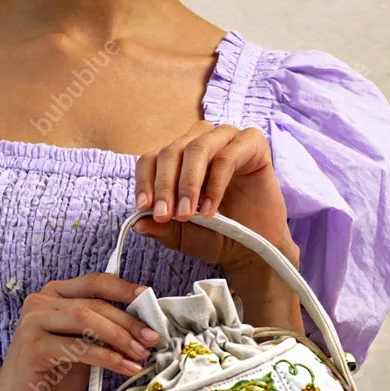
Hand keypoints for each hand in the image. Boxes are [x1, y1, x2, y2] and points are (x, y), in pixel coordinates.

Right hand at [0, 273, 161, 390]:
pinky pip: (79, 347)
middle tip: (152, 339)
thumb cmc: (51, 375)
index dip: (123, 288)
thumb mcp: (82, 347)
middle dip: (129, 321)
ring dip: (119, 337)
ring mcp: (33, 321)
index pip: (94, 282)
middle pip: (94, 303)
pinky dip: (107, 358)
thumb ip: (103, 333)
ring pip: (87, 319)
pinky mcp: (33, 346)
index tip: (148, 299)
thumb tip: (143, 328)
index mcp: (54, 294)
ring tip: (140, 354)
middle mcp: (40, 301)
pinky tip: (125, 368)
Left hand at [132, 121, 298, 275]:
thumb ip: (160, 227)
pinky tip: (209, 210)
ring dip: (187, 183)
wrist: (252, 250)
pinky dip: (214, 184)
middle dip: (164, 186)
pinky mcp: (253, 145)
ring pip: (196, 148)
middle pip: (171, 151)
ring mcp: (226, 140)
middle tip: (165, 216)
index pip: (152, 159)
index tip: (144, 207)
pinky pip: (227, 156)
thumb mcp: (180, 235)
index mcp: (178, 160)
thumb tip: (136, 222)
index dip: (145, 181)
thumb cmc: (215, 237)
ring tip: (186, 214)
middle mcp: (200, 144)